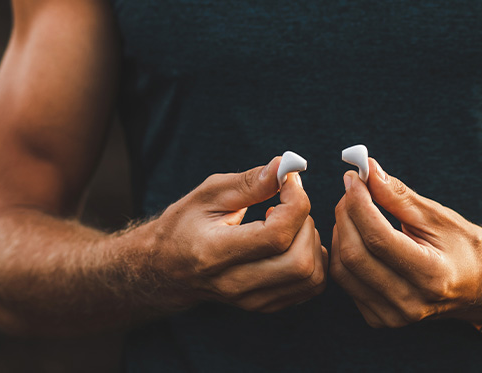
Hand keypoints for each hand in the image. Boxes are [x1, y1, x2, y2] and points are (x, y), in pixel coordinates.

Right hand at [150, 156, 326, 312]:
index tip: (288, 182)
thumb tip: (286, 167)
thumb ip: (249, 182)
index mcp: (214, 252)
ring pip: (310, 277)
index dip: (295, 203)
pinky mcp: (265, 305)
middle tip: (287, 205)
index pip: (276, 236)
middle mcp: (233, 283)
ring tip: (289, 223)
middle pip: (299, 261)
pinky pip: (310, 287)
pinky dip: (314, 260)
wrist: (167, 269)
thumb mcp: (208, 194)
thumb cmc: (186, 225)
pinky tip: (294, 242)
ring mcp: (251, 300)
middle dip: (306, 223)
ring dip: (312, 242)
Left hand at [330, 159, 481, 326]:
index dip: (359, 204)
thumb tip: (368, 171)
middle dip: (346, 215)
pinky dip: (344, 254)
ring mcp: (394, 316)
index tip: (354, 178)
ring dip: (341, 232)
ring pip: (343, 270)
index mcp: (432, 276)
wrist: (478, 286)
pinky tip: (357, 237)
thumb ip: (399, 195)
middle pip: (355, 255)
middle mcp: (411, 302)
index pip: (378, 238)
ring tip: (354, 210)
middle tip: (353, 190)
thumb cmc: (462, 247)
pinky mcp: (380, 319)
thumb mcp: (437, 217)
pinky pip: (347, 283)